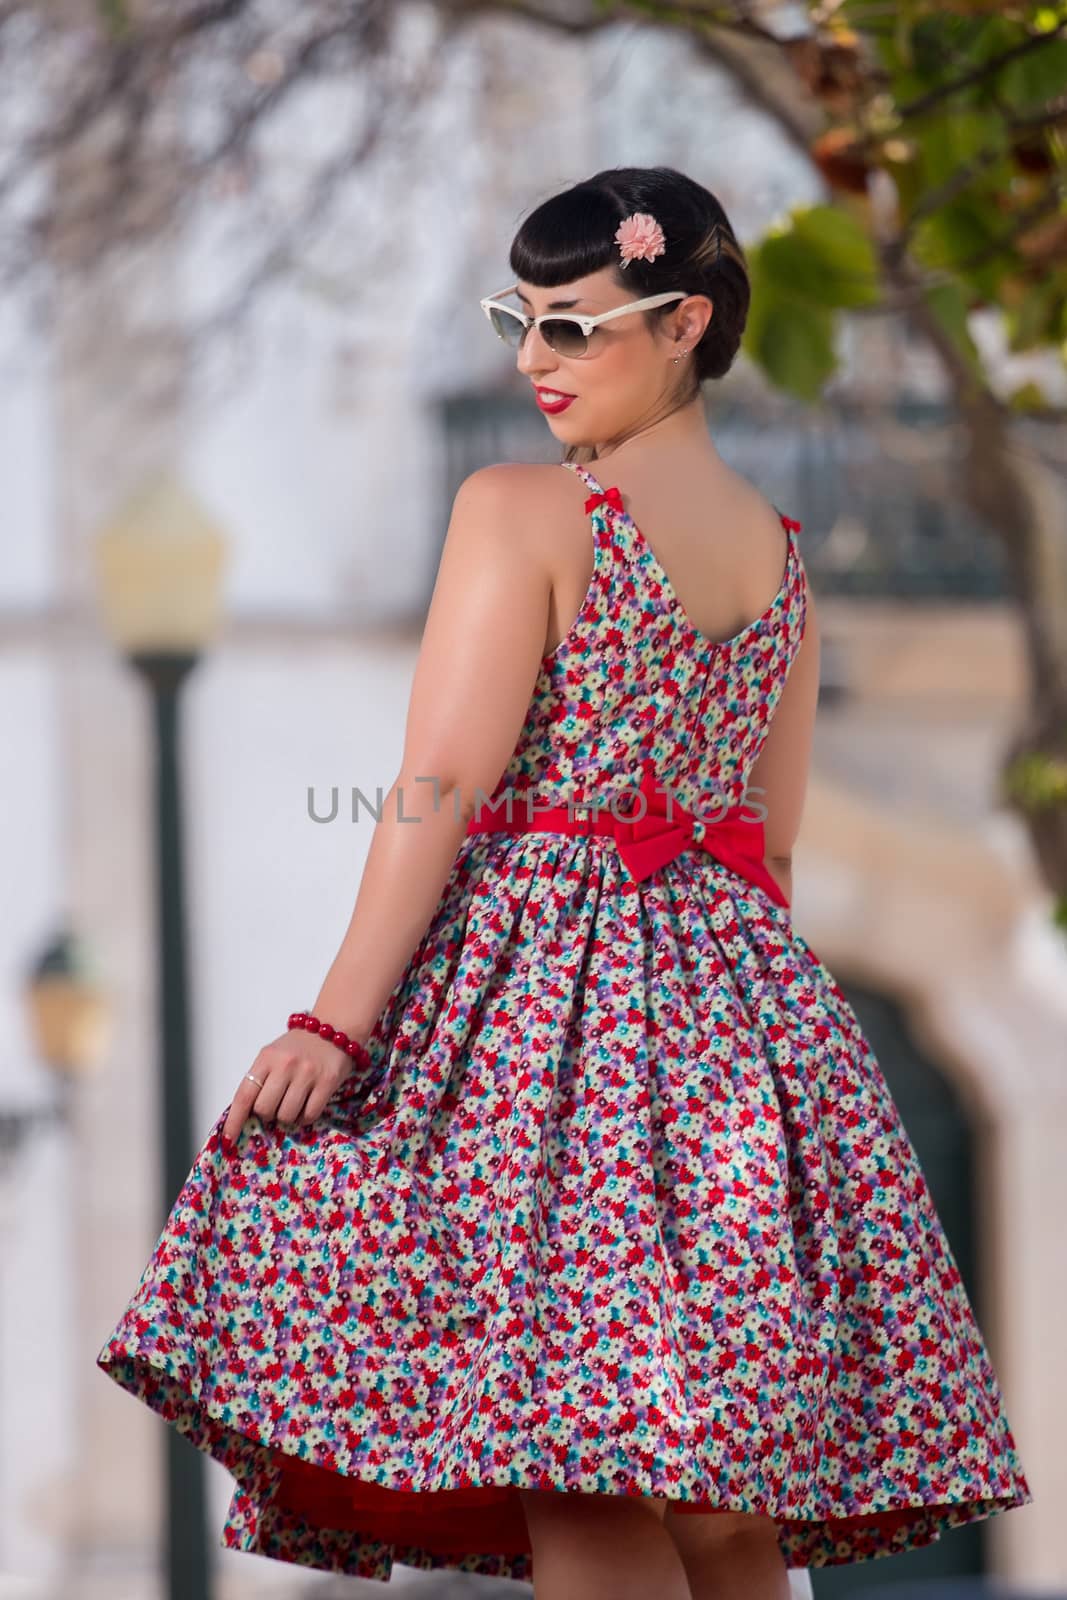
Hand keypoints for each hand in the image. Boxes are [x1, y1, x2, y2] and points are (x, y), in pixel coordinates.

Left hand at [222, 1028, 355, 1143]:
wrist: (333, 1029)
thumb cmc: (298, 1047)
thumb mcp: (273, 1055)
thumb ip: (260, 1080)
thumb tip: (247, 1115)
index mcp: (266, 1058)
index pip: (244, 1094)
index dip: (235, 1120)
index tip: (229, 1138)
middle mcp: (285, 1064)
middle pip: (264, 1109)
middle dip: (267, 1114)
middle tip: (276, 1104)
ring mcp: (307, 1073)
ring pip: (286, 1115)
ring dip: (287, 1116)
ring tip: (294, 1103)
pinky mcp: (327, 1082)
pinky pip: (309, 1115)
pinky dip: (305, 1118)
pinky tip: (307, 1105)